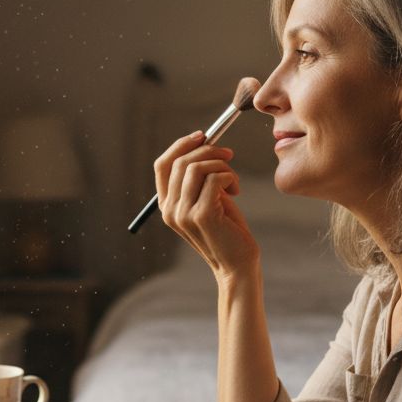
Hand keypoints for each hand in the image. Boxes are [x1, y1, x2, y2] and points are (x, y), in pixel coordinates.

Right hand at [155, 132, 258, 278]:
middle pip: (181, 161)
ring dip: (222, 166)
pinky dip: (230, 177)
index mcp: (167, 205)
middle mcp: (170, 209)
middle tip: (229, 156)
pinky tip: (236, 192)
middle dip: (209, 151)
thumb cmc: (227, 230)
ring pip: (197, 167)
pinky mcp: (202, 215)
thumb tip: (204, 144)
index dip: (182, 145)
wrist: (237, 265)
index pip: (163, 164)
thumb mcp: (208, 199)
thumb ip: (200, 178)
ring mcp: (183, 213)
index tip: (203, 136)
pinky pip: (215, 178)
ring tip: (233, 182)